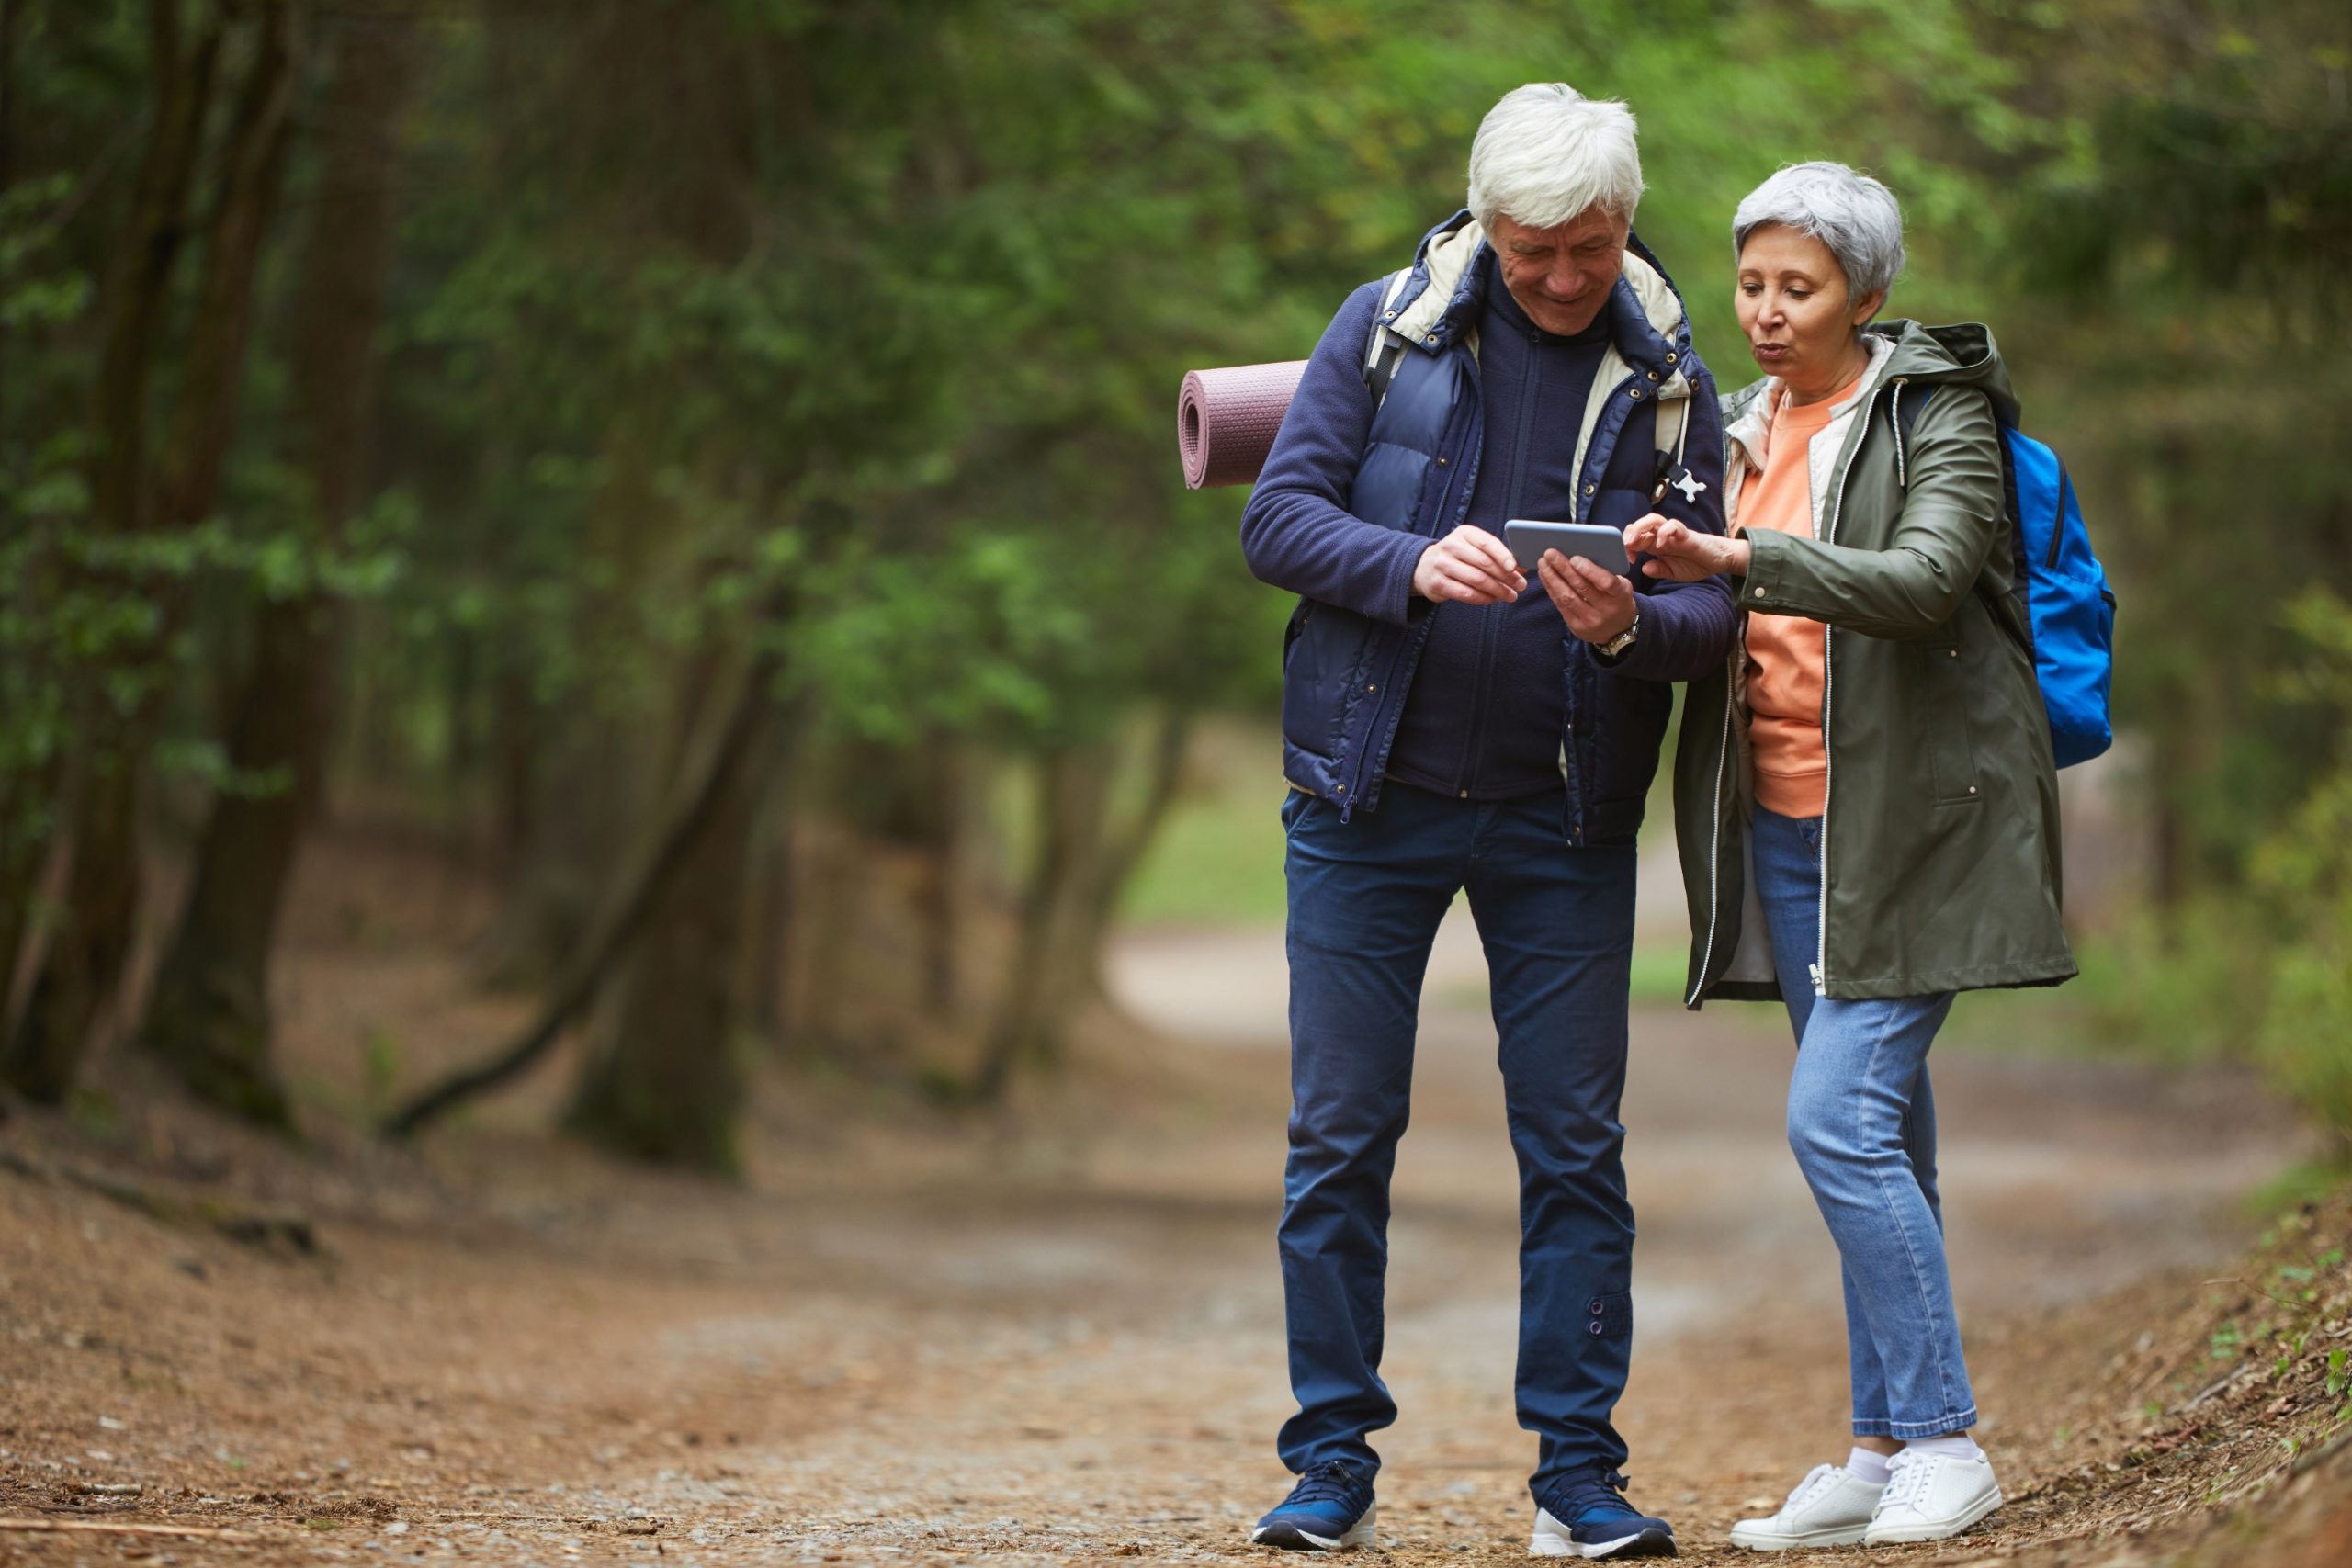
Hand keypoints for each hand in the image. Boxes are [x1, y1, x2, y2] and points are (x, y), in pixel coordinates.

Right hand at [1413, 526, 1525, 604]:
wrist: (1424, 567)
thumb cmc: (1459, 557)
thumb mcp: (1474, 548)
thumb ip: (1497, 555)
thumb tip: (1522, 567)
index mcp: (1464, 533)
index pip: (1486, 543)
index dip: (1503, 555)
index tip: (1515, 568)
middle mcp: (1451, 546)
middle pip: (1484, 563)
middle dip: (1506, 576)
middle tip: (1521, 585)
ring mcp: (1442, 565)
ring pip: (1476, 580)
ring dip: (1498, 590)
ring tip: (1511, 595)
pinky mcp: (1438, 584)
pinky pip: (1466, 593)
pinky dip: (1484, 598)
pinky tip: (1494, 599)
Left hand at [1539, 550, 1636, 643]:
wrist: (1618, 630)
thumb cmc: (1617, 598)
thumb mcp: (1621, 585)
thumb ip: (1606, 571)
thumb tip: (1580, 552)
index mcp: (1620, 595)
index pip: (1606, 582)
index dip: (1589, 570)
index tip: (1574, 558)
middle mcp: (1606, 610)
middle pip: (1581, 587)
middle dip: (1563, 568)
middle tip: (1550, 553)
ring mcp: (1590, 620)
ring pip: (1567, 597)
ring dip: (1552, 578)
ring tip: (1543, 563)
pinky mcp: (1576, 627)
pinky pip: (1561, 606)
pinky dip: (1551, 589)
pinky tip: (1545, 577)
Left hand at [1622, 512, 1749, 581]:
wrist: (1717, 561)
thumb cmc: (1695, 564)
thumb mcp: (1672, 572)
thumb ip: (1659, 570)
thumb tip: (1644, 568)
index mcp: (1656, 545)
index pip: (1636, 539)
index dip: (1627, 547)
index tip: (1625, 560)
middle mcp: (1662, 536)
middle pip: (1641, 525)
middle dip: (1629, 533)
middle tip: (1623, 545)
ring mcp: (1673, 533)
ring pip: (1653, 520)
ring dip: (1640, 527)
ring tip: (1633, 541)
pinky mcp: (1686, 533)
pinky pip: (1674, 525)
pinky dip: (1665, 532)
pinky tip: (1661, 545)